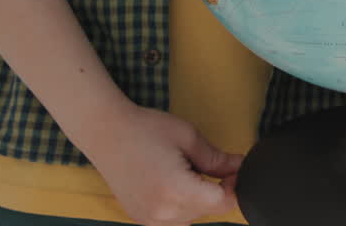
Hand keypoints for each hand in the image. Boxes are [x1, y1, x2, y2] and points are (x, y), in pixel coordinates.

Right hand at [79, 103, 241, 225]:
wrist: (105, 132)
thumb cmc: (146, 129)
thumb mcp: (189, 138)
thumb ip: (218, 159)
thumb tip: (241, 167)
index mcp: (177, 192)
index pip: (223, 203)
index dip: (234, 186)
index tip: (231, 169)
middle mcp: (162, 213)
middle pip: (209, 211)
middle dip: (217, 190)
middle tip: (209, 163)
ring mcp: (149, 219)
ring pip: (193, 217)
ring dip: (198, 198)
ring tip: (186, 171)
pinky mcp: (142, 218)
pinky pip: (174, 219)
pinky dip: (181, 203)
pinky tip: (173, 181)